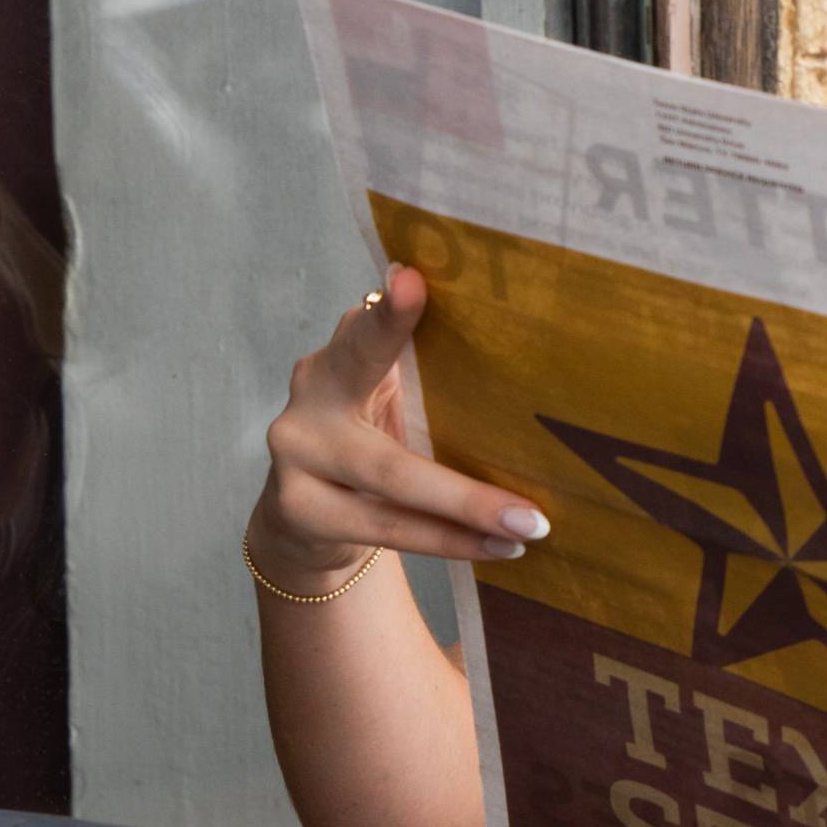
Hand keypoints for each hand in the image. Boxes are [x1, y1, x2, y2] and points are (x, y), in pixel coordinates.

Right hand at [248, 264, 549, 593]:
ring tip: (529, 525)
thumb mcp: (391, 397)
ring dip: (469, 507)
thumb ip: (426, 372)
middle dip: (451, 413)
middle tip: (520, 471)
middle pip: (393, 431)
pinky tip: (494, 546)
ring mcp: (297, 453)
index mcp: (344, 353)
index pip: (369, 328)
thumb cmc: (374, 439)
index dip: (389, 310)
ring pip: (393, 478)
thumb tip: (526, 358)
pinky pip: (385, 525)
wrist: (306, 515)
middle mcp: (312, 392)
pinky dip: (447, 538)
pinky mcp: (298, 507)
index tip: (411, 280)